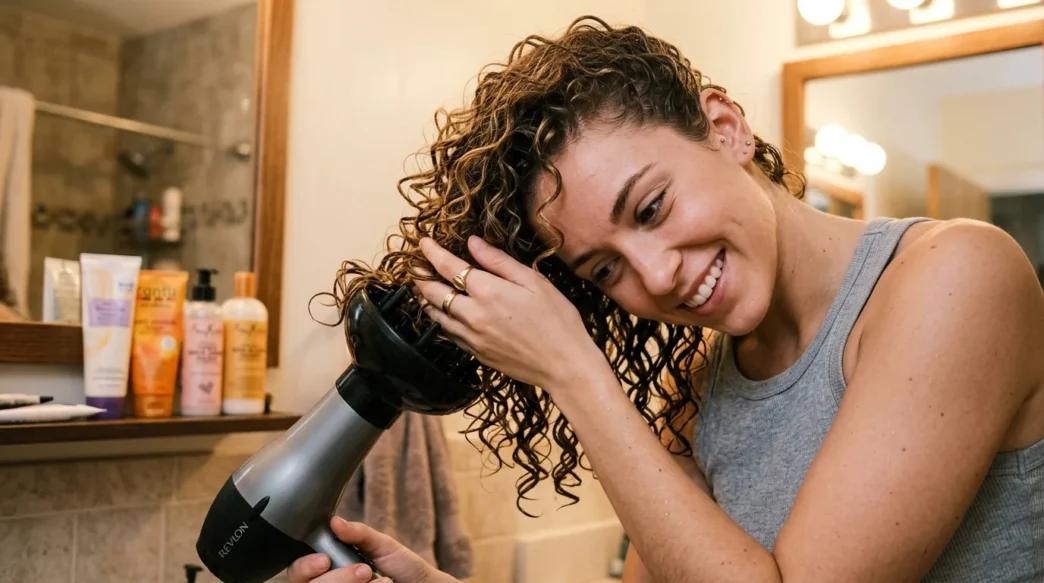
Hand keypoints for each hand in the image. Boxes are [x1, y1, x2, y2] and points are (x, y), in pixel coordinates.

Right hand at [286, 517, 455, 582]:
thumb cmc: (403, 567)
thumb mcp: (383, 545)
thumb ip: (358, 534)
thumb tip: (334, 521)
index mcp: (329, 566)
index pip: (298, 570)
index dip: (303, 567)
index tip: (323, 560)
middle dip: (335, 578)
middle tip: (363, 570)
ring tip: (379, 579)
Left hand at [412, 236, 609, 390]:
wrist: (565, 366)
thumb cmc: (557, 320)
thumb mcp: (534, 282)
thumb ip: (499, 262)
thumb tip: (473, 243)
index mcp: (489, 292)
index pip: (449, 267)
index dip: (432, 252)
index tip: (422, 242)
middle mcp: (473, 315)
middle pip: (433, 292)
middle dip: (420, 276)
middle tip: (413, 265)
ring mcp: (471, 337)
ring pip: (436, 315)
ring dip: (425, 298)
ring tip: (421, 286)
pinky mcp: (475, 353)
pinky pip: (448, 333)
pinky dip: (439, 319)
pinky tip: (441, 313)